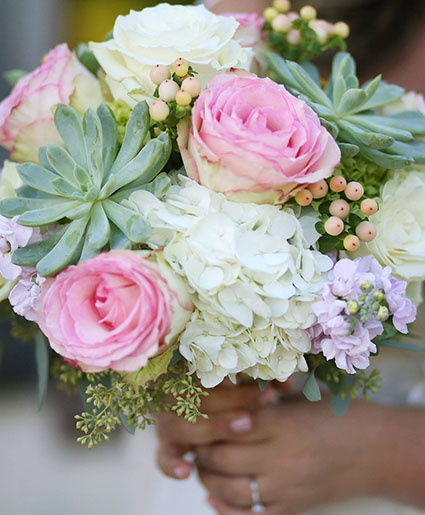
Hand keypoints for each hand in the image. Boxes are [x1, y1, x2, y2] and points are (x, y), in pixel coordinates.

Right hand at [156, 381, 277, 479]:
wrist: (207, 408)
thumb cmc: (233, 391)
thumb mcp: (246, 380)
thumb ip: (262, 380)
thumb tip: (286, 384)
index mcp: (188, 371)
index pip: (200, 367)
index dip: (223, 372)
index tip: (246, 376)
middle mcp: (174, 395)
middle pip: (195, 394)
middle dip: (232, 398)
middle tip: (265, 398)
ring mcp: (169, 422)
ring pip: (180, 425)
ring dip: (214, 426)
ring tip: (246, 424)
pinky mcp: (168, 447)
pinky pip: (164, 457)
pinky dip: (172, 464)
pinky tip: (187, 470)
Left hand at [195, 398, 424, 513]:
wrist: (373, 450)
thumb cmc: (334, 416)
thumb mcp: (296, 401)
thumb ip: (260, 406)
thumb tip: (223, 411)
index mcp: (280, 422)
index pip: (227, 426)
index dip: (206, 425)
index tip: (198, 421)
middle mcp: (279, 456)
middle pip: (221, 459)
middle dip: (201, 453)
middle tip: (195, 445)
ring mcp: (286, 487)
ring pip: (230, 491)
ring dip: (208, 481)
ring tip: (203, 469)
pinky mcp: (293, 508)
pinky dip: (227, 509)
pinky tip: (216, 498)